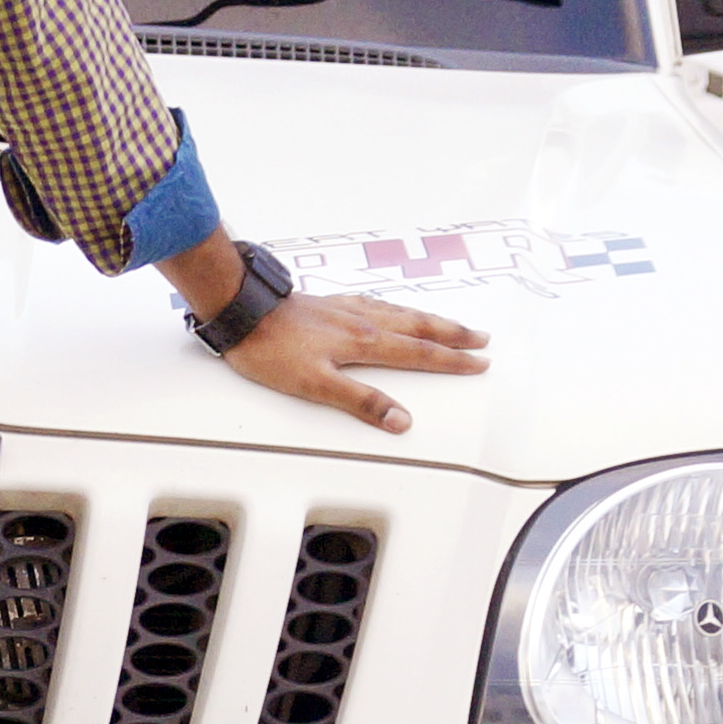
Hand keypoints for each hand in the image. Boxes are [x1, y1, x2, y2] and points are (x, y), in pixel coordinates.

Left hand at [218, 288, 489, 434]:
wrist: (241, 312)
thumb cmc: (271, 350)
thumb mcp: (316, 385)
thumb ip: (361, 402)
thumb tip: (401, 420)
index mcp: (365, 343)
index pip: (419, 353)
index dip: (451, 360)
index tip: (479, 362)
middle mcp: (362, 322)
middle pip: (418, 327)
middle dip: (452, 334)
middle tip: (481, 337)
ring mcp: (347, 310)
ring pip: (400, 312)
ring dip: (430, 319)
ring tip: (450, 323)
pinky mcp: (330, 304)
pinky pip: (378, 303)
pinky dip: (398, 307)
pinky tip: (394, 308)